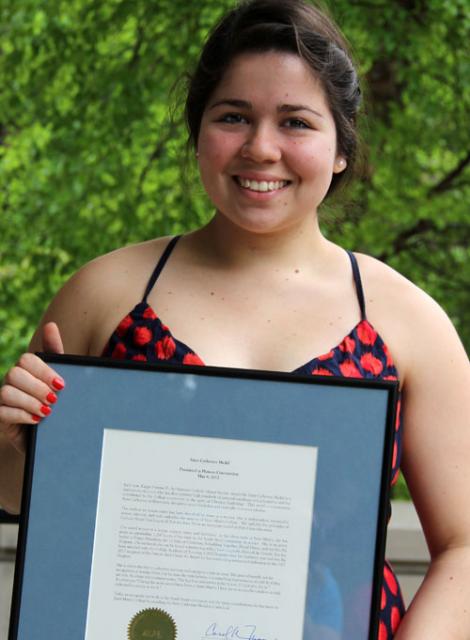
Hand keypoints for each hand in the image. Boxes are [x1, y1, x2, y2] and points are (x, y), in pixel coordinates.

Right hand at [0, 322, 64, 453]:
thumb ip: (56, 354)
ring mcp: (4, 399)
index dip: (44, 371)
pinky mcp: (1, 417)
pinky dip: (22, 415)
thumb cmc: (57, 402)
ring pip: (7, 392)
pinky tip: (37, 420)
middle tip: (55, 400)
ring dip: (30, 402)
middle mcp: (13, 381)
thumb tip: (50, 325)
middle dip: (37, 387)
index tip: (61, 385)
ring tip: (47, 412)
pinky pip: (2, 411)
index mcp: (27, 369)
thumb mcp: (60, 379)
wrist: (53, 434)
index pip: (27, 360)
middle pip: (15, 373)